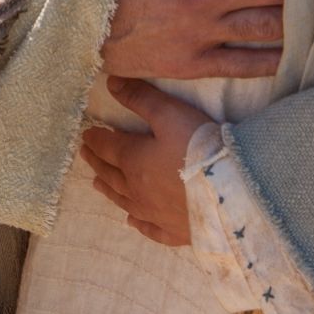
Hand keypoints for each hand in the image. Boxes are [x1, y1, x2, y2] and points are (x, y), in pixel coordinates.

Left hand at [82, 79, 200, 246]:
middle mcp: (137, 190)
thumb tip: (111, 82)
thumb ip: (140, 98)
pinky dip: (137, 222)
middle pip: (111, 174)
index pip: (107, 147)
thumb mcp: (168, 113)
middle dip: (97, 162)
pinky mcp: (172, 231)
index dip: (96, 140)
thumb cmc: (197, 147)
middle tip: (86, 155)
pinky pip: (149, 228)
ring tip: (97, 184)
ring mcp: (154, 213)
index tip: (86, 136)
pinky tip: (132, 220)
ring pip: (124, 200)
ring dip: (109, 190)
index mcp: (133, 160)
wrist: (228, 192)